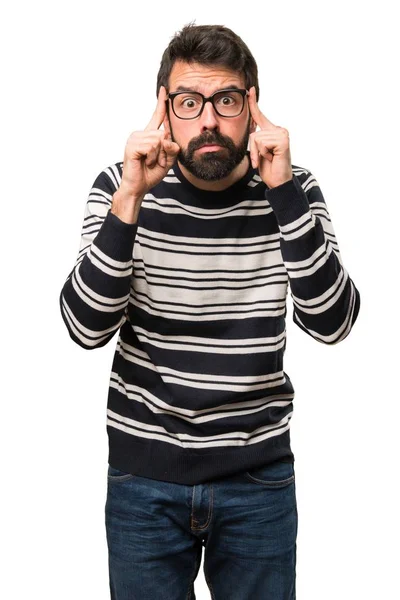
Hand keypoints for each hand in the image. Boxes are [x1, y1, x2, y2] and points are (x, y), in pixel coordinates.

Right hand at [111, 86, 179, 222]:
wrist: (138, 187)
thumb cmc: (150, 174)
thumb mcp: (167, 161)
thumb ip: (172, 149)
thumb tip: (168, 138)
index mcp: (149, 135)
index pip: (157, 116)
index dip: (161, 103)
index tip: (165, 89)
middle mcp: (140, 134)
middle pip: (162, 133)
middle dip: (164, 151)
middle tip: (156, 162)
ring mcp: (134, 139)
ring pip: (158, 140)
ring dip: (158, 156)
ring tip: (149, 163)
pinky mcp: (131, 146)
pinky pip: (151, 147)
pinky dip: (152, 157)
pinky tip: (144, 163)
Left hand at [248, 86, 292, 188]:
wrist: (278, 182)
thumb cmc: (269, 168)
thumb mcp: (258, 152)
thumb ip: (255, 140)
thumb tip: (251, 128)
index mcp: (272, 131)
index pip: (260, 116)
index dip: (253, 103)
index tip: (249, 89)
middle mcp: (279, 130)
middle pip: (253, 133)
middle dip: (253, 150)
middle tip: (263, 159)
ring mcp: (282, 134)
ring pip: (256, 138)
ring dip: (258, 153)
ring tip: (268, 159)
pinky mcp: (282, 140)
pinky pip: (262, 143)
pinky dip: (263, 154)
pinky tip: (272, 158)